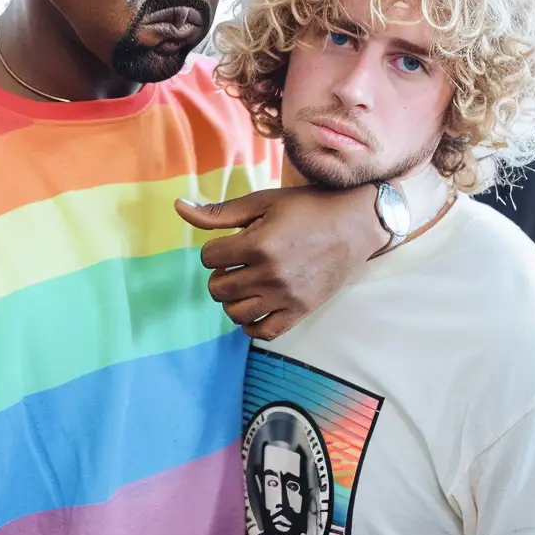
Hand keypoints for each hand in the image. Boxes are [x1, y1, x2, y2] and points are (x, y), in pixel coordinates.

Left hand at [176, 184, 381, 339]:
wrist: (357, 223)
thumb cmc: (308, 208)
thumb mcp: (264, 202)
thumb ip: (219, 212)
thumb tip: (178, 207)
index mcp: (258, 244)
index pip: (208, 258)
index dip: (215, 250)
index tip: (233, 243)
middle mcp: (270, 274)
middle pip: (217, 288)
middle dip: (221, 274)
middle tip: (239, 263)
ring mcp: (285, 296)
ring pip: (234, 313)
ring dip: (233, 299)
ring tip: (247, 283)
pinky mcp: (299, 311)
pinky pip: (261, 332)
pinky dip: (252, 324)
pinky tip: (257, 305)